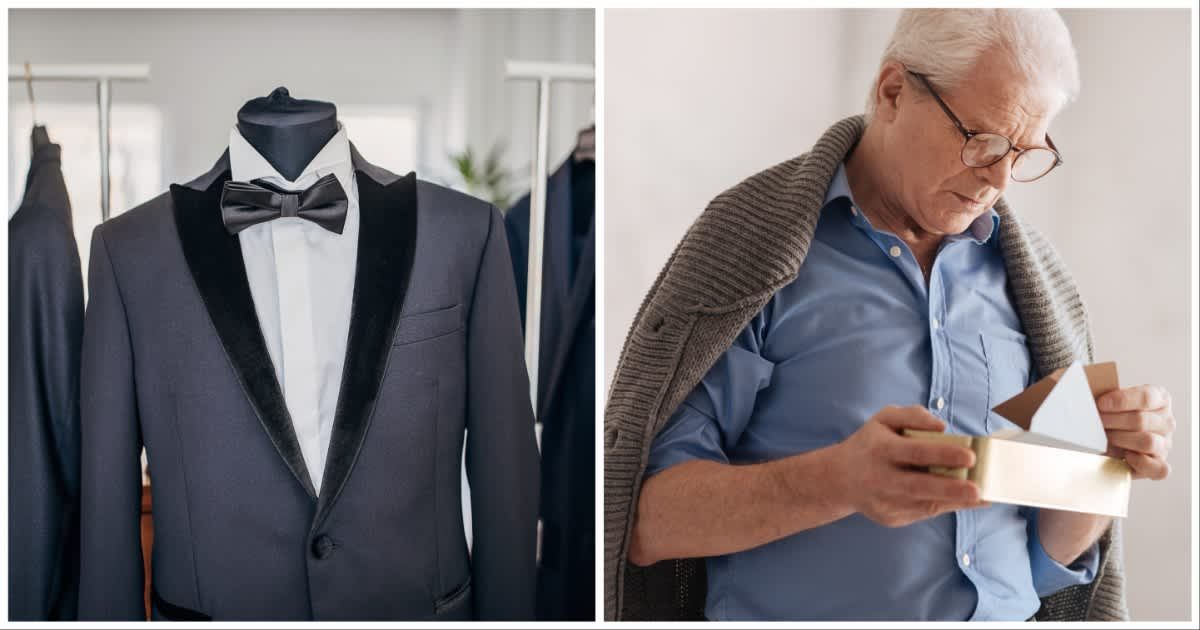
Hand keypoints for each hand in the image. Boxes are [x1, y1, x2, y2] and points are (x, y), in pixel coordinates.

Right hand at [833, 405, 986, 527]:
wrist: (839, 479)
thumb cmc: (870, 444)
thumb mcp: (883, 419)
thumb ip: (912, 415)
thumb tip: (941, 427)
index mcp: (880, 450)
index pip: (914, 452)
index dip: (942, 454)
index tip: (970, 456)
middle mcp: (881, 478)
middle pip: (919, 486)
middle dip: (951, 488)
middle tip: (978, 489)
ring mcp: (885, 502)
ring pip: (925, 505)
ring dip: (955, 502)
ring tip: (981, 496)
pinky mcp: (891, 518)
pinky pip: (923, 513)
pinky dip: (947, 507)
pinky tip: (966, 501)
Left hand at [1098, 385, 1173, 479]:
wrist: (1115, 434)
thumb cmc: (1114, 414)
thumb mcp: (1113, 399)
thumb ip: (1107, 396)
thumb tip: (1089, 395)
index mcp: (1160, 398)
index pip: (1146, 397)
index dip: (1121, 401)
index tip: (1101, 404)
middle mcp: (1166, 421)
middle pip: (1141, 421)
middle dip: (1113, 421)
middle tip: (1096, 422)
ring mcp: (1165, 443)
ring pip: (1148, 442)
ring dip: (1120, 440)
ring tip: (1106, 438)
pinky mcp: (1161, 463)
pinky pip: (1159, 468)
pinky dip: (1140, 463)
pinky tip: (1125, 456)